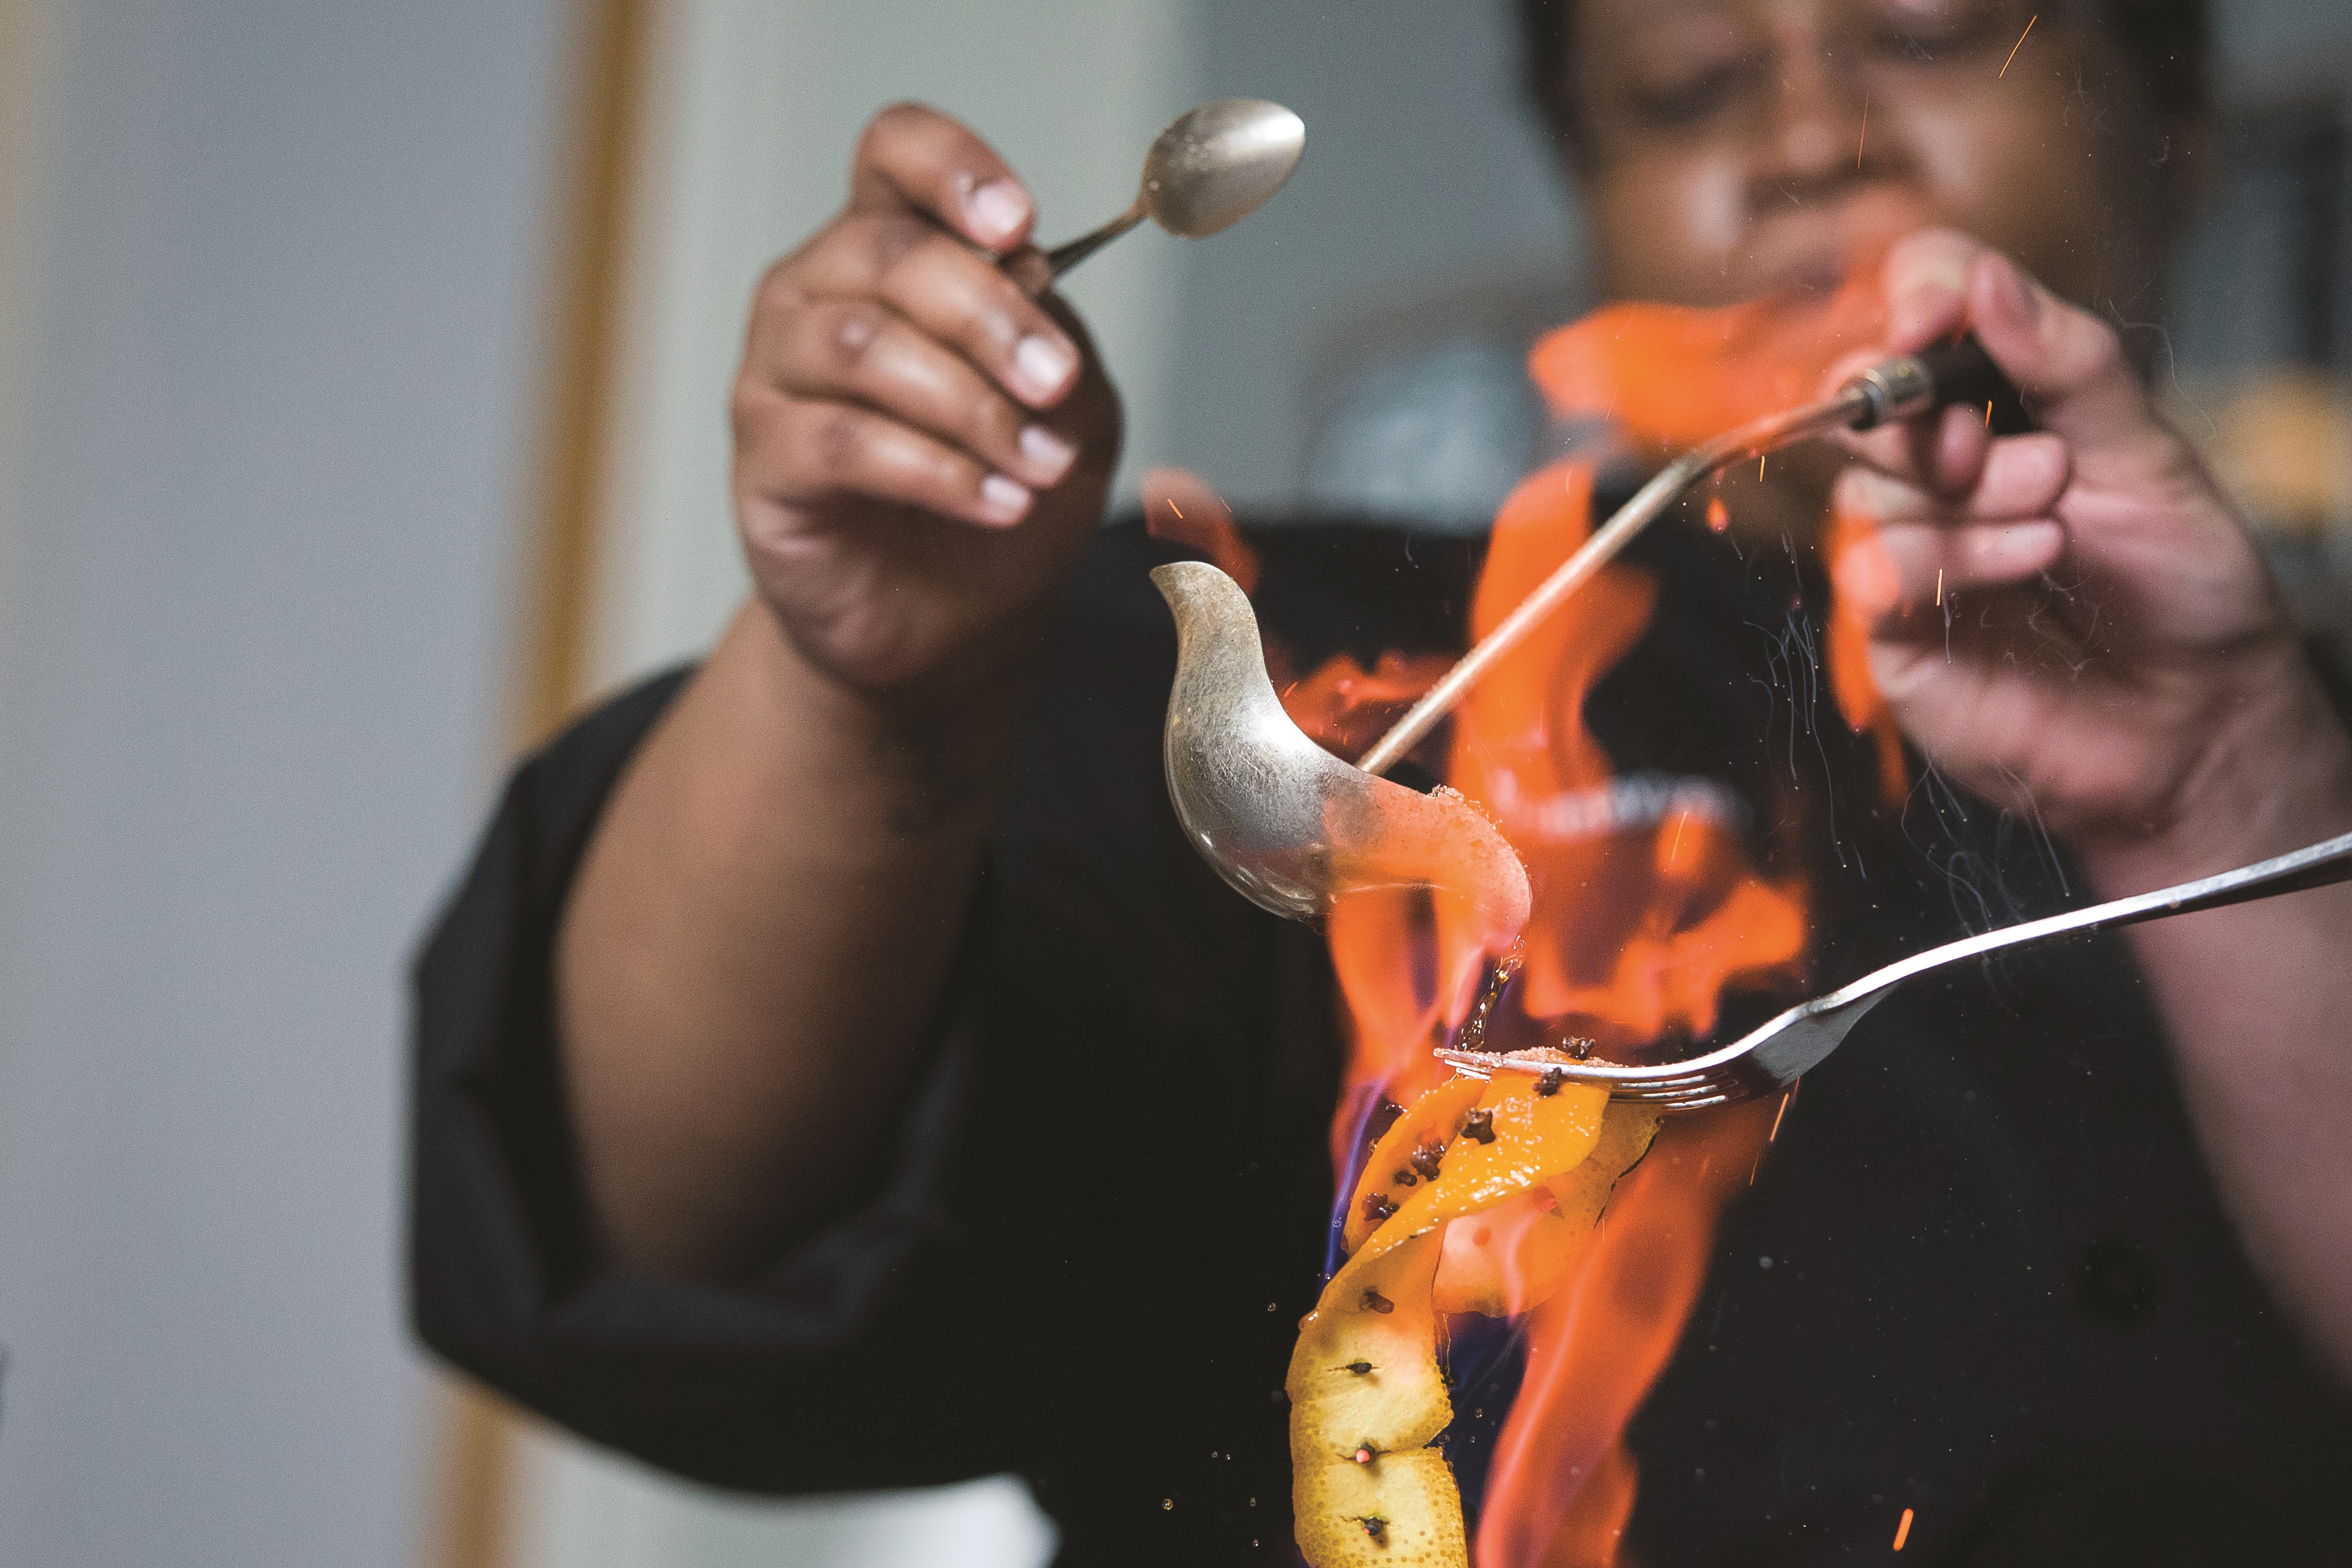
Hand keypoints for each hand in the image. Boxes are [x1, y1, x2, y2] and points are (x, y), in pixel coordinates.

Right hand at [732, 103, 1121, 701]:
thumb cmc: (999, 488)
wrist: (949, 620)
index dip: (951, 167)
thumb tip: (1028, 276)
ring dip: (967, 404)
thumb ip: (1055, 335)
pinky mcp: (763, 462)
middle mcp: (817, 292)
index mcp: (890, 247)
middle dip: (989, 314)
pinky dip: (933, 471)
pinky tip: (994, 501)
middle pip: (887, 250)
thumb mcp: (1069, 408)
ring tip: (1037, 464)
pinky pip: (839, 442)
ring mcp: (777, 375)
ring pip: (858, 344)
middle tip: (1054, 381)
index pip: (895, 153)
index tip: (1018, 224)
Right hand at [1828, 230, 2351, 879]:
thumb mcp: (2148, 455)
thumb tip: (1987, 283)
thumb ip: (2071, 365)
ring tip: (2053, 529)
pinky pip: (1874, 572)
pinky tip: (2027, 566)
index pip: (1924, 311)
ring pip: (1869, 490)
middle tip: (1984, 441)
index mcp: (2004, 403)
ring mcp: (1910, 546)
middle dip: (1918, 413)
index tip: (1931, 318)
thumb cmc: (2182, 589)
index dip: (1913, 298)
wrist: (2196, 719)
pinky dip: (1950, 562)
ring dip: (1965, 501)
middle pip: (1865, 399)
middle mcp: (1943, 469)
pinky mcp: (1892, 628)